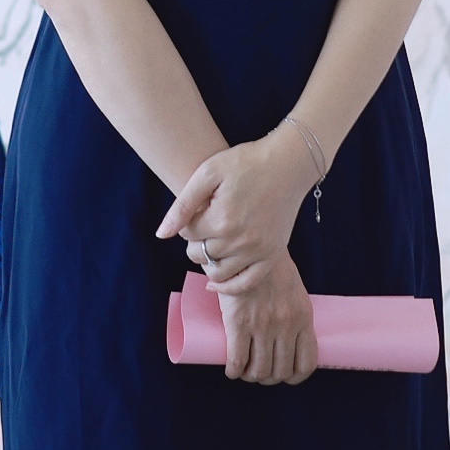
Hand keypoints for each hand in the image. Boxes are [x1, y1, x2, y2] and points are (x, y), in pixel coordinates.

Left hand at [157, 120, 320, 290]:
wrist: (288, 164)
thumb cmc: (245, 163)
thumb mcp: (208, 173)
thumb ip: (182, 205)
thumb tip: (161, 235)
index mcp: (221, 220)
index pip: (187, 235)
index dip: (187, 222)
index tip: (199, 208)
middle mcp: (240, 241)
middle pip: (199, 255)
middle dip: (196, 241)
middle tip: (206, 224)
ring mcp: (259, 251)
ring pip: (217, 273)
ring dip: (209, 260)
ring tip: (214, 241)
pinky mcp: (272, 255)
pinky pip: (245, 284)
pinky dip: (228, 286)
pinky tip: (216, 281)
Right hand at [215, 251, 317, 385]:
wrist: (250, 246)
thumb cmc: (271, 268)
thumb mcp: (294, 290)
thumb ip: (293, 313)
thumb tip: (286, 336)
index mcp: (302, 317)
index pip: (306, 363)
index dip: (294, 376)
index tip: (284, 375)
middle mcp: (285, 325)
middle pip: (280, 371)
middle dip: (269, 378)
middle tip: (259, 372)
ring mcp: (262, 325)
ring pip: (259, 370)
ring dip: (250, 376)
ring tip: (244, 370)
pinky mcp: (238, 322)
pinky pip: (237, 360)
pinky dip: (234, 371)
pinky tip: (231, 370)